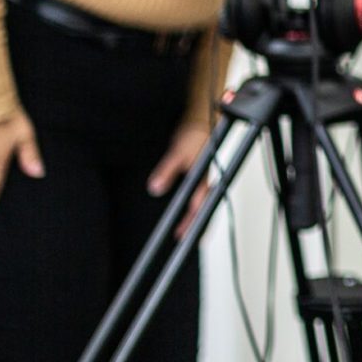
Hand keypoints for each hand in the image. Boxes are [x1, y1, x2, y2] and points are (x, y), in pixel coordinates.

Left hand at [146, 124, 212, 239]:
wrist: (201, 121)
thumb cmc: (195, 135)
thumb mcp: (178, 152)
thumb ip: (167, 171)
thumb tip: (156, 188)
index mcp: (204, 180)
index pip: (198, 207)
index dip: (191, 223)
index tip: (183, 236)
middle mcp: (206, 182)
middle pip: (203, 209)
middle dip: (196, 225)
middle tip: (186, 240)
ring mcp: (203, 179)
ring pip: (201, 203)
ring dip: (194, 216)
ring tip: (186, 230)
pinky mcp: (198, 175)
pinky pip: (196, 195)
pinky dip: (192, 205)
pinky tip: (185, 208)